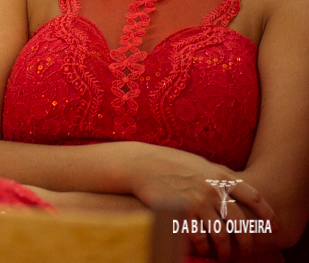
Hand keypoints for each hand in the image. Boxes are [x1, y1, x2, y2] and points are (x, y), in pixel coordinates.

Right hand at [130, 143, 278, 259]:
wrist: (141, 164)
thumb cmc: (168, 162)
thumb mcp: (199, 163)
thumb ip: (217, 173)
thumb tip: (234, 181)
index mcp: (220, 175)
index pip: (253, 196)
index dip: (268, 213)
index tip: (275, 226)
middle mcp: (212, 189)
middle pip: (240, 223)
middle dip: (246, 241)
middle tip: (247, 250)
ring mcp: (198, 201)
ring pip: (222, 235)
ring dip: (225, 250)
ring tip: (224, 256)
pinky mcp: (182, 213)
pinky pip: (200, 237)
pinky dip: (203, 247)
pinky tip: (202, 249)